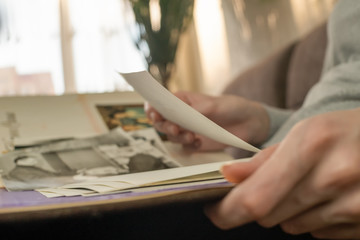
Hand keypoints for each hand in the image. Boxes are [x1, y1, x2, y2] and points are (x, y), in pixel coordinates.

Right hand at [145, 91, 269, 150]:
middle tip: (175, 129)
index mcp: (182, 100)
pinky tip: (198, 142)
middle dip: (164, 126)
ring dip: (177, 137)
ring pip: (171, 136)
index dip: (153, 108)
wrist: (249, 123)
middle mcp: (182, 115)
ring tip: (191, 136)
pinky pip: (184, 147)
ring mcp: (188, 129)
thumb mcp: (215, 105)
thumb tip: (182, 114)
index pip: (161, 103)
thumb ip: (197, 110)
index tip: (154, 114)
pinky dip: (188, 146)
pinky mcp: (195, 142)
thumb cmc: (232, 106)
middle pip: (161, 121)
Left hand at [205, 108, 359, 238]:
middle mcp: (333, 177)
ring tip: (312, 184)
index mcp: (312, 144)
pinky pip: (320, 233)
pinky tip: (331, 196)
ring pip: (292, 226)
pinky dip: (315, 219)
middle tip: (275, 184)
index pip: (255, 197)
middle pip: (269, 215)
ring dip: (289, 211)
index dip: (227, 211)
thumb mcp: (306, 131)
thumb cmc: (347, 132)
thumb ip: (265, 158)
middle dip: (259, 205)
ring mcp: (355, 205)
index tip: (214, 210)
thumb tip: (228, 176)